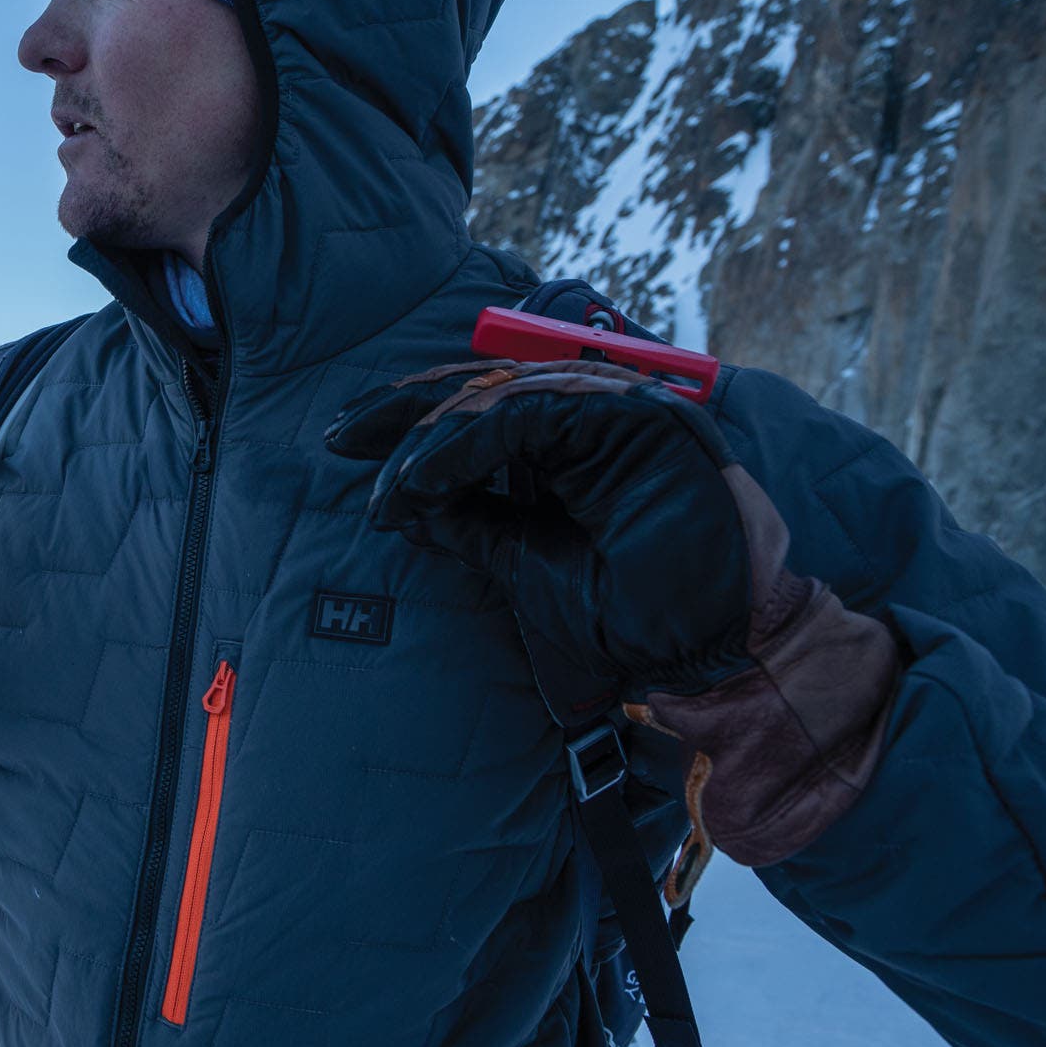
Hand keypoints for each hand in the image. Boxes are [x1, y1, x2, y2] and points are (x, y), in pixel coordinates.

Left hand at [320, 358, 760, 700]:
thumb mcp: (522, 564)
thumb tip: (404, 502)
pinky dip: (467, 444)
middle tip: (339, 439)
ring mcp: (619, 410)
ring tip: (385, 488)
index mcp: (570, 446)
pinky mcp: (636, 417)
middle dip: (402, 412)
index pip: (478, 413)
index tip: (342, 445)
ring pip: (499, 396)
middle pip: (480, 389)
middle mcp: (593, 418)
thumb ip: (471, 525)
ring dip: (430, 440)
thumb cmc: (629, 618)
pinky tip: (423, 478)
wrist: (707, 657)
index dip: (408, 424)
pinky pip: (528, 413)